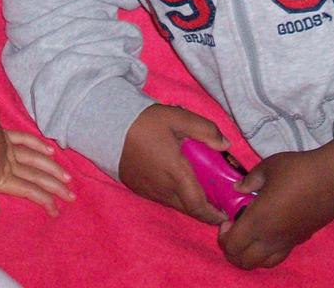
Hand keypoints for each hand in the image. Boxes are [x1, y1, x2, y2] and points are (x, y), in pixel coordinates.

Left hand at [0, 117, 73, 217]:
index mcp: (4, 176)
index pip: (29, 190)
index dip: (44, 201)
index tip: (58, 211)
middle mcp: (11, 163)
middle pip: (37, 176)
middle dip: (55, 187)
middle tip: (72, 195)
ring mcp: (9, 147)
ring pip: (35, 159)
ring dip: (51, 168)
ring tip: (66, 176)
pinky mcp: (4, 134)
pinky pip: (25, 140)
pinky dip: (38, 145)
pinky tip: (49, 149)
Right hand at [118, 104, 228, 224]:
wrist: (109, 127)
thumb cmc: (145, 123)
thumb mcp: (179, 118)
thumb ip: (206, 130)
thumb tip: (225, 145)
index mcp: (176, 174)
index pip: (198, 205)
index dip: (213, 214)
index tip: (225, 214)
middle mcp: (163, 188)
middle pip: (189, 209)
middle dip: (206, 210)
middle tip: (219, 201)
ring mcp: (149, 191)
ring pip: (176, 204)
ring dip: (190, 202)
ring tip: (201, 189)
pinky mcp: (139, 188)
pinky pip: (162, 198)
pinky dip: (176, 196)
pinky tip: (178, 182)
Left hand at [217, 142, 333, 269]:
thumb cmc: (299, 170)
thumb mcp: (268, 167)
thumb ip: (249, 180)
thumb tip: (238, 188)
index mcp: (258, 220)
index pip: (232, 245)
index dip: (224, 236)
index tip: (228, 219)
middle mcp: (271, 238)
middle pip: (243, 262)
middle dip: (233, 250)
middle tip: (234, 230)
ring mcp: (287, 242)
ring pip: (262, 264)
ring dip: (250, 255)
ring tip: (250, 234)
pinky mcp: (301, 240)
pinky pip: (278, 256)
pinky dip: (268, 252)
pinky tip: (270, 232)